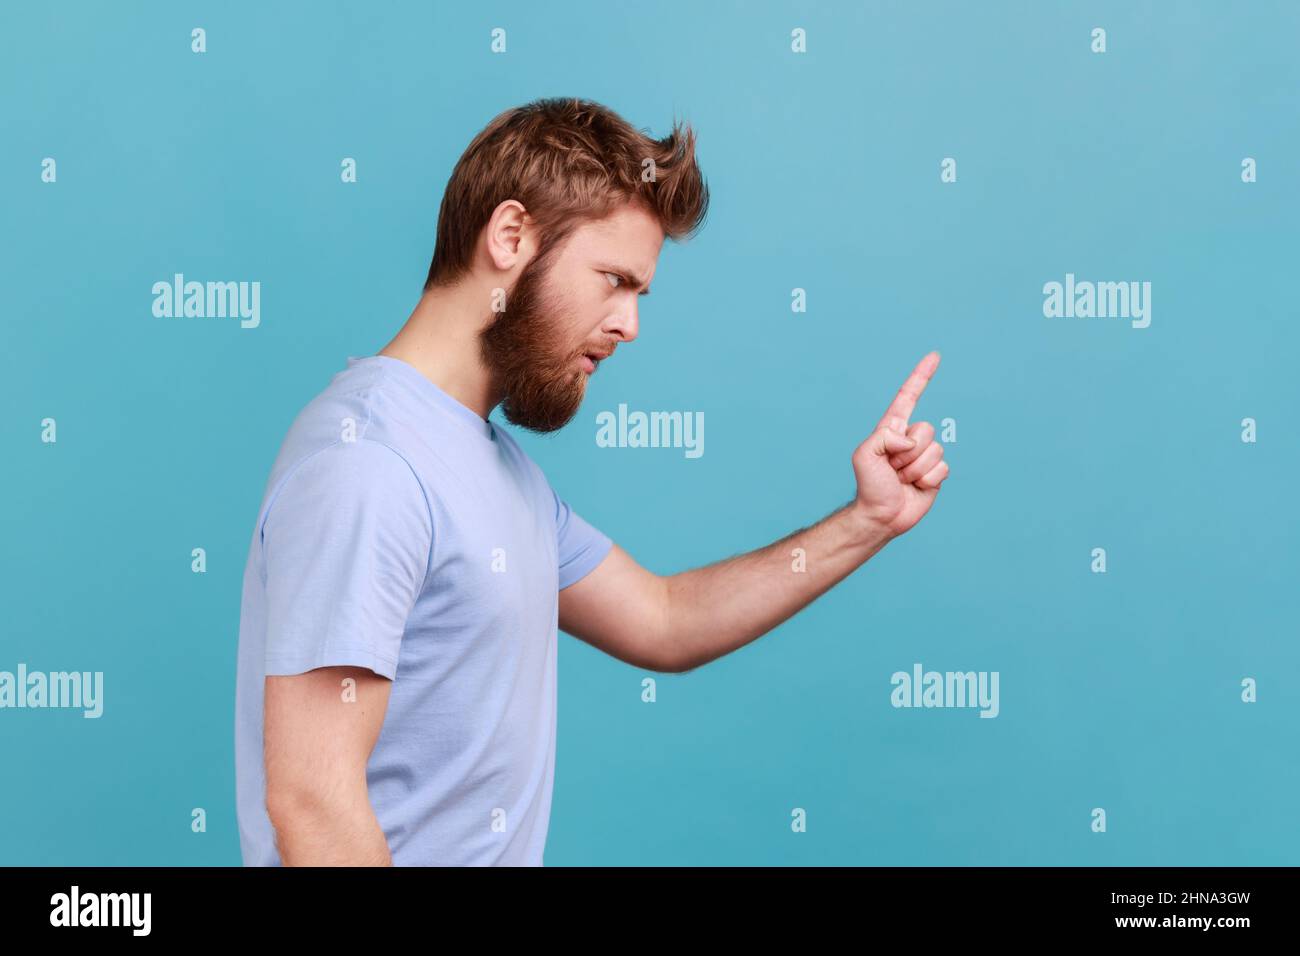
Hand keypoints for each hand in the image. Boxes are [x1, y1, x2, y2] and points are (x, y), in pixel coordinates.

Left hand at [850, 351, 948, 537]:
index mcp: (892, 429)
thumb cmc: (869, 485)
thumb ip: (883, 437)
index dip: (922, 376)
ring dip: (916, 469)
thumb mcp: (864, 455)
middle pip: (926, 429)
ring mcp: (924, 456)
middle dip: (908, 452)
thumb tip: (911, 439)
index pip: (908, 397)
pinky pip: (943, 469)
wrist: (881, 515)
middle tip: (893, 468)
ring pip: (935, 451)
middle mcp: (910, 439)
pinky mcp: (936, 473)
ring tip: (901, 479)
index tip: (935, 356)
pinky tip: (916, 487)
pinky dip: (928, 480)